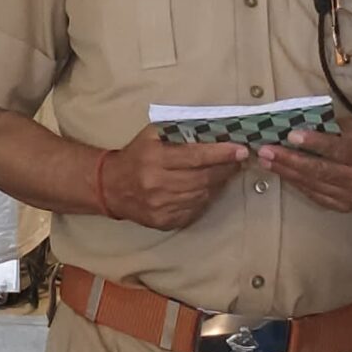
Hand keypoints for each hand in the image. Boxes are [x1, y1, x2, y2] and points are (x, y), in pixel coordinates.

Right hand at [99, 125, 246, 230]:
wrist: (111, 187)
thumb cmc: (136, 156)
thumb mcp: (151, 136)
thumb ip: (179, 130)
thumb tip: (215, 130)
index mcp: (154, 159)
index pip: (195, 157)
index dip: (221, 154)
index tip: (240, 150)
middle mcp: (157, 184)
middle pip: (203, 178)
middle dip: (226, 168)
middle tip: (238, 160)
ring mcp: (161, 206)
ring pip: (202, 195)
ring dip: (218, 183)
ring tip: (224, 172)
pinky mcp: (164, 221)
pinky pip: (195, 209)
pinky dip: (205, 198)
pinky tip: (206, 188)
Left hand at [256, 122, 351, 212]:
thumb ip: (331, 128)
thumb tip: (298, 125)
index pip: (335, 149)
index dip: (312, 142)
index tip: (290, 135)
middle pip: (319, 170)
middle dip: (289, 160)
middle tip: (265, 151)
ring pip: (314, 185)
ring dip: (286, 172)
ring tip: (266, 162)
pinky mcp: (346, 206)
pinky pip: (315, 196)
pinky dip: (297, 184)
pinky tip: (282, 174)